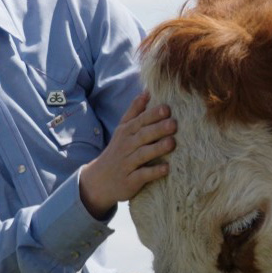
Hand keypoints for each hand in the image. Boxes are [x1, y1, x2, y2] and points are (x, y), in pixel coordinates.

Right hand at [79, 92, 176, 220]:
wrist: (98, 181)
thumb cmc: (118, 151)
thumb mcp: (122, 129)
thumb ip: (135, 111)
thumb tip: (147, 91)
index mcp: (126, 132)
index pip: (140, 121)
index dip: (152, 114)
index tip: (167, 108)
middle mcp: (126, 146)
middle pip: (142, 135)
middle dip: (157, 129)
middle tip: (173, 123)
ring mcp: (128, 164)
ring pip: (143, 154)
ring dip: (157, 148)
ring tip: (172, 143)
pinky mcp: (130, 181)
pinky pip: (142, 175)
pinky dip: (153, 172)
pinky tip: (166, 169)